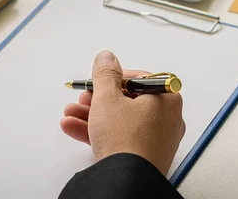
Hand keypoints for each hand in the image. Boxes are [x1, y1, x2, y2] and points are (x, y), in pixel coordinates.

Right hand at [60, 51, 185, 175]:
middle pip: (127, 100)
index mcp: (166, 97)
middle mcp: (166, 118)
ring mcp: (156, 139)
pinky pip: (121, 137)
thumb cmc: (125, 139)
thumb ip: (105, 73)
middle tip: (83, 99)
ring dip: (92, 115)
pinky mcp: (145, 155)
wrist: (127, 180)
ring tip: (70, 115)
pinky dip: (99, 132)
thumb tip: (107, 57)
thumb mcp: (107, 97)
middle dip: (97, 99)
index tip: (98, 81)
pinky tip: (74, 128)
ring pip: (121, 120)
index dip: (114, 78)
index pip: (139, 78)